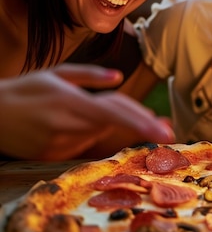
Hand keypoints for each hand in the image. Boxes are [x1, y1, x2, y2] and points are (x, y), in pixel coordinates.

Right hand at [0, 64, 173, 160]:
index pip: (114, 115)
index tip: (164, 132)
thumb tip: (119, 77)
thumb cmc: (25, 89)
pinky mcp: (54, 157)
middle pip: (115, 124)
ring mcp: (61, 145)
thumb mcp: (56, 73)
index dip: (142, 123)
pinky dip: (91, 135)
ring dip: (111, 126)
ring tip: (94, 113)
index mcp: (71, 102)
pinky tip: (75, 125)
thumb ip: (90, 75)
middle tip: (166, 127)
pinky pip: (85, 145)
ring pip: (101, 134)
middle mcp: (68, 126)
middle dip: (140, 125)